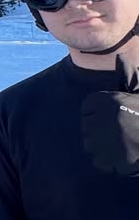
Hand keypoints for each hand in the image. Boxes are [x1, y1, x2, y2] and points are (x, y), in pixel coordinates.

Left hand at [80, 53, 138, 175]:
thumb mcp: (138, 91)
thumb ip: (128, 76)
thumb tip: (120, 57)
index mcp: (110, 101)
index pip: (87, 108)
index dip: (98, 112)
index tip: (112, 116)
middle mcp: (106, 120)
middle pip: (87, 127)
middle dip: (99, 129)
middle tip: (117, 131)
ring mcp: (108, 141)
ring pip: (90, 144)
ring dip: (101, 145)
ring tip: (118, 142)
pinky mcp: (113, 160)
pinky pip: (98, 161)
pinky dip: (107, 161)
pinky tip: (120, 155)